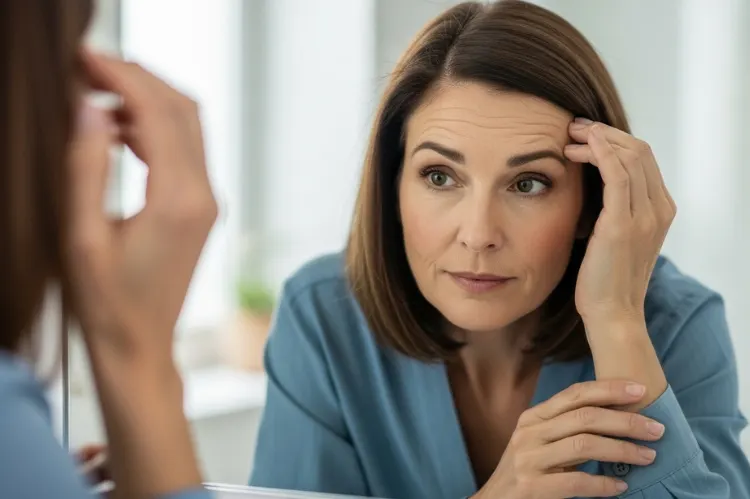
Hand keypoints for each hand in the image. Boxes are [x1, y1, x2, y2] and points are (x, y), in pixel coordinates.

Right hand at [64, 50, 214, 497]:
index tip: (84, 57)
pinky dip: (155, 127)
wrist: (141, 344)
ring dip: (147, 99)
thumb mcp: (82, 234)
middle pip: (182, 109)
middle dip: (138, 78)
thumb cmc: (107, 301)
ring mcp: (208, 201)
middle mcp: (204, 194)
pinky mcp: (202, 208)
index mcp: (179, 199)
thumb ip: (86, 167)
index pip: (158, 112)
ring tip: (95, 91)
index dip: (122, 76)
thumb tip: (91, 108)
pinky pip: (185, 150)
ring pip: (188, 126)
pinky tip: (118, 129)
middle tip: (89, 65)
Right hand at [475, 380, 664, 498]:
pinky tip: (621, 486)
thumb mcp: (538, 441)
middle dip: (626, 421)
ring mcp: (528, 460)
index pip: (574, 394)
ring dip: (622, 450)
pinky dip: (603, 484)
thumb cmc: (524, 471)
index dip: (608, 389)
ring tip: (649, 456)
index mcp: (532, 417)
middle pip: (584, 417)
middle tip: (657, 428)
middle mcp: (529, 433)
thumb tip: (614, 415)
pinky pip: (576, 482)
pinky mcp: (532, 487)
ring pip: (584, 445)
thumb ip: (564, 427)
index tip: (640, 390)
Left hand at [564, 119, 675, 324]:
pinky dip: (600, 152)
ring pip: (630, 156)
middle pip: (639, 150)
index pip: (643, 159)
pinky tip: (581, 145)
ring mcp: (644, 216)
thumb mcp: (614, 237)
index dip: (614, 140)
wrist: (612, 314)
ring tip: (570, 134)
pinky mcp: (622, 225)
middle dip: (605, 132)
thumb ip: (612, 210)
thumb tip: (590, 185)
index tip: (584, 134)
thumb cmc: (605, 279)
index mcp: (659, 210)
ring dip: (598, 138)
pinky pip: (617, 175)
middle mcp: (658, 209)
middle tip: (574, 127)